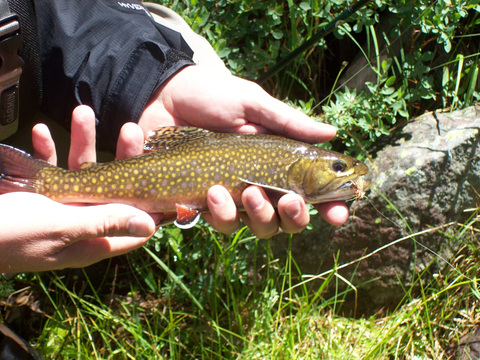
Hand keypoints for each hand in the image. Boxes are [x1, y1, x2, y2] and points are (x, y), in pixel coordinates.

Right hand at [0, 106, 155, 272]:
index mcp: (92, 239)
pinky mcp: (37, 194)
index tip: (168, 179)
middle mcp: (81, 223)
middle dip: (122, 158)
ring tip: (82, 112)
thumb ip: (105, 221)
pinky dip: (45, 148)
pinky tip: (38, 130)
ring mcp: (60, 208)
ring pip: (82, 172)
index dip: (154, 205)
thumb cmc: (8, 234)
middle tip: (131, 130)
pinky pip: (48, 168)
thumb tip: (151, 225)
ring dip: (80, 143)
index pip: (135, 225)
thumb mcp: (61, 227)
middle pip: (114, 190)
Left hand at [139, 65, 348, 236]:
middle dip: (293, 217)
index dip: (328, 208)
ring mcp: (232, 197)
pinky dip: (220, 213)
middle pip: (287, 220)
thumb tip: (332, 133)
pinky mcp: (203, 203)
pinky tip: (210, 191)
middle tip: (289, 200)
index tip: (338, 215)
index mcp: (277, 162)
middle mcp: (260, 184)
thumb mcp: (253, 104)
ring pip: (257, 227)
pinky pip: (220, 223)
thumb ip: (289, 122)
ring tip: (245, 191)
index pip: (311, 192)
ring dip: (257, 215)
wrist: (165, 96)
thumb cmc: (213, 96)